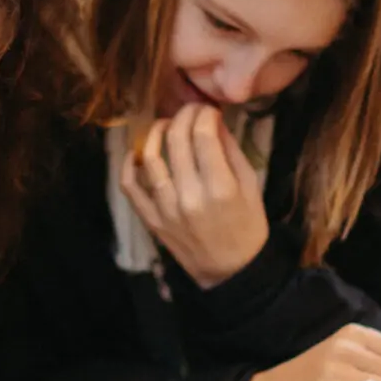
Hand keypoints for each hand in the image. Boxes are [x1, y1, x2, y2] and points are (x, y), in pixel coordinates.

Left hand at [120, 105, 268, 288]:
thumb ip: (230, 151)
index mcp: (220, 188)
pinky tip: (137, 153)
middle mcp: (190, 196)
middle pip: (176, 140)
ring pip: (150, 157)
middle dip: (183, 116)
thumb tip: (213, 120)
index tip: (208, 110)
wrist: (230, 270)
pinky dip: (129, 164)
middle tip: (190, 112)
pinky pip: (130, 186)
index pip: (203, 135)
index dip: (203, 113)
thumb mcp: (250, 186)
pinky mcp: (151, 219)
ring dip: (156, 132)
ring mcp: (166, 209)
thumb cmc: (247, 226)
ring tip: (166, 126)